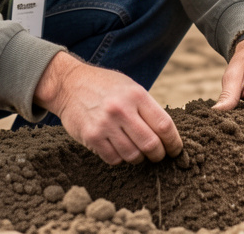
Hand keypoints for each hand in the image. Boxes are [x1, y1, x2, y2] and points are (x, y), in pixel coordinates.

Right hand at [35, 52, 182, 164]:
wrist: (68, 84)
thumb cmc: (105, 86)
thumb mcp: (130, 87)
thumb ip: (147, 108)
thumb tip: (167, 135)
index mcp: (136, 95)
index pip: (164, 125)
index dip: (174, 143)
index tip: (175, 150)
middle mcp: (121, 109)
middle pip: (151, 144)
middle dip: (158, 155)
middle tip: (157, 155)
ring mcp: (105, 124)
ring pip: (133, 155)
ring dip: (138, 158)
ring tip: (136, 151)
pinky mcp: (91, 137)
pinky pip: (114, 159)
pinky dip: (120, 158)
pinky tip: (118, 148)